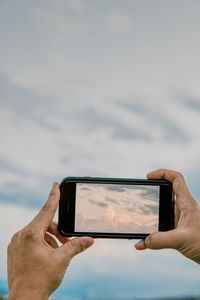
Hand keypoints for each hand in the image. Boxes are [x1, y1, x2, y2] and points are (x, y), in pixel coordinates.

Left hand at [7, 182, 93, 299]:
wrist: (24, 299)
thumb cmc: (41, 280)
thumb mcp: (62, 260)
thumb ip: (76, 246)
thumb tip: (90, 239)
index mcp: (31, 234)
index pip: (46, 209)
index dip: (53, 196)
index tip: (56, 184)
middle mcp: (21, 236)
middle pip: (44, 224)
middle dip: (58, 231)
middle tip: (67, 244)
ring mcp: (16, 243)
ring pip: (38, 232)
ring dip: (51, 239)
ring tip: (58, 253)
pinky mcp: (15, 251)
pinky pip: (31, 240)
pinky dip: (42, 243)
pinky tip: (48, 256)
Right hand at [135, 169, 199, 263]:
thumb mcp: (181, 240)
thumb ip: (161, 240)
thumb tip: (143, 241)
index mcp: (186, 203)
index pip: (176, 178)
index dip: (162, 173)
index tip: (148, 177)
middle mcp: (183, 208)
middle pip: (167, 191)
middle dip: (153, 191)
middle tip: (142, 194)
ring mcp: (180, 218)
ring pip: (163, 209)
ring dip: (151, 213)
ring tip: (139, 218)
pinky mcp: (178, 230)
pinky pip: (161, 227)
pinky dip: (151, 234)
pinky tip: (142, 243)